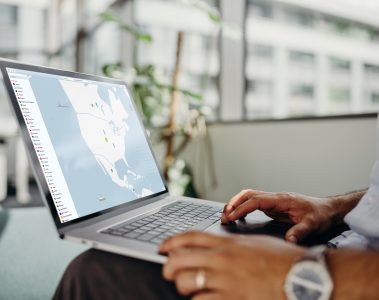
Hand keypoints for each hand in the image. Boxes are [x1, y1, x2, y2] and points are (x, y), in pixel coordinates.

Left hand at [160, 231, 303, 299]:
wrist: (303, 278)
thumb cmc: (282, 260)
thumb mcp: (254, 243)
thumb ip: (231, 244)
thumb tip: (214, 249)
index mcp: (228, 243)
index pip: (189, 237)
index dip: (171, 242)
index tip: (163, 248)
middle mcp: (222, 260)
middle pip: (180, 259)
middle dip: (169, 266)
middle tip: (170, 270)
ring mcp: (225, 281)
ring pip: (185, 282)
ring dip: (184, 285)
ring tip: (190, 287)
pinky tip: (204, 299)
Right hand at [221, 189, 337, 242]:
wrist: (327, 209)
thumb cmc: (320, 214)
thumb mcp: (313, 224)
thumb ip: (300, 231)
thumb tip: (289, 240)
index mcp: (282, 200)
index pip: (256, 200)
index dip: (242, 208)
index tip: (232, 216)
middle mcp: (275, 198)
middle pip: (248, 194)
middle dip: (234, 203)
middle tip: (224, 216)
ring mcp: (273, 202)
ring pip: (249, 197)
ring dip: (236, 203)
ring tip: (226, 215)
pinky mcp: (273, 207)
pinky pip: (253, 204)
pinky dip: (243, 207)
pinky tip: (238, 215)